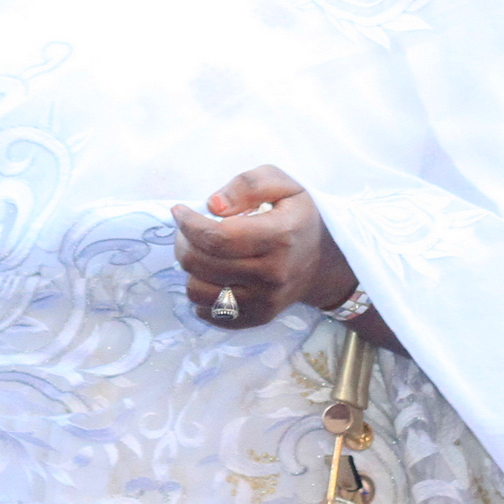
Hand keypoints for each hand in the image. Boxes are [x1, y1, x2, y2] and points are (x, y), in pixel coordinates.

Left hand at [173, 166, 359, 327]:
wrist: (323, 262)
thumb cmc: (297, 217)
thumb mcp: (283, 185)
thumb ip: (249, 184)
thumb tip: (212, 205)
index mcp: (280, 237)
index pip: (217, 237)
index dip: (188, 224)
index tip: (179, 211)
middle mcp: (272, 275)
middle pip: (201, 263)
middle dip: (184, 241)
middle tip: (189, 229)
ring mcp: (264, 302)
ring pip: (196, 291)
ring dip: (190, 269)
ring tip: (202, 252)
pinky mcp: (257, 318)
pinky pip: (207, 313)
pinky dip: (201, 293)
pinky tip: (213, 275)